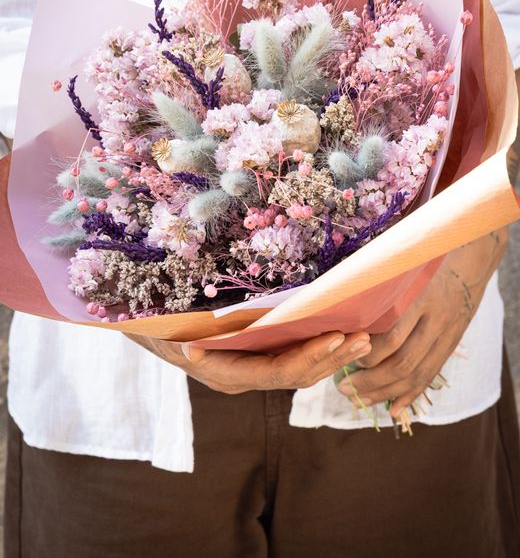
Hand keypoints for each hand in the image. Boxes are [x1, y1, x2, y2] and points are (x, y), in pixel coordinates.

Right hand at [126, 330, 371, 394]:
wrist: (149, 328)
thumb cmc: (157, 326)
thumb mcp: (165, 333)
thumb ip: (179, 344)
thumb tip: (192, 353)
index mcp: (227, 374)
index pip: (277, 372)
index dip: (309, 356)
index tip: (336, 336)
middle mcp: (243, 378)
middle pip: (297, 375)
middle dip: (332, 358)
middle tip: (365, 339)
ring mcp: (250, 370)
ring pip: (299, 370)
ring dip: (332, 356)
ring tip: (363, 339)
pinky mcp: (254, 358)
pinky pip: (291, 360)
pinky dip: (317, 349)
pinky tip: (338, 335)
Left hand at [337, 230, 507, 417]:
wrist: (469, 260)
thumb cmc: (422, 259)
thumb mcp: (400, 265)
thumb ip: (376, 286)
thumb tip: (338, 304)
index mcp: (418, 296)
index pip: (392, 335)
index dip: (367, 353)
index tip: (342, 357)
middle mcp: (435, 318)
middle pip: (404, 361)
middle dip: (372, 380)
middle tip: (345, 388)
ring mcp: (446, 333)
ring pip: (417, 373)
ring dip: (387, 391)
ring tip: (360, 399)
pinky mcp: (452, 344)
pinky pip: (432, 374)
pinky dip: (412, 394)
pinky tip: (394, 408)